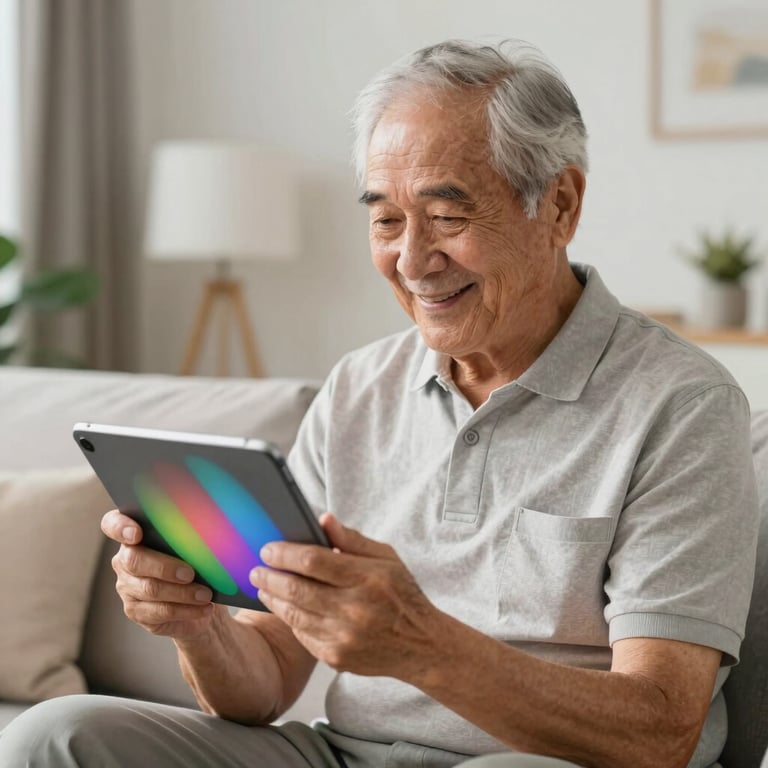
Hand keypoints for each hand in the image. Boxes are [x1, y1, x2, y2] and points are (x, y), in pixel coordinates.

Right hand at [100, 509, 218, 637]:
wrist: (200, 599)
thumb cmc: (196, 562)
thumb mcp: (194, 545)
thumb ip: (190, 536)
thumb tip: (207, 533)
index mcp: (134, 534)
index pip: (113, 524)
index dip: (120, 527)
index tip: (136, 534)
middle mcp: (124, 559)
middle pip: (134, 560)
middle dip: (165, 566)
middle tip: (190, 573)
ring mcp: (127, 586)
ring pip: (150, 589)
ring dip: (183, 592)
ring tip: (206, 594)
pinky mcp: (136, 611)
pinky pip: (159, 611)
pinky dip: (186, 609)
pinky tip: (203, 608)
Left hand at [251, 514, 442, 680]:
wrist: (421, 645)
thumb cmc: (402, 595)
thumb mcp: (386, 558)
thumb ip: (352, 539)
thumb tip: (323, 519)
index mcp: (367, 578)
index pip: (314, 561)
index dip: (285, 553)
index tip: (268, 548)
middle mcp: (355, 608)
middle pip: (298, 589)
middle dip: (271, 576)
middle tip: (256, 567)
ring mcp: (344, 637)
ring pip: (295, 614)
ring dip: (273, 598)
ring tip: (263, 585)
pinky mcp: (336, 657)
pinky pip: (303, 635)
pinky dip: (290, 619)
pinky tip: (283, 607)